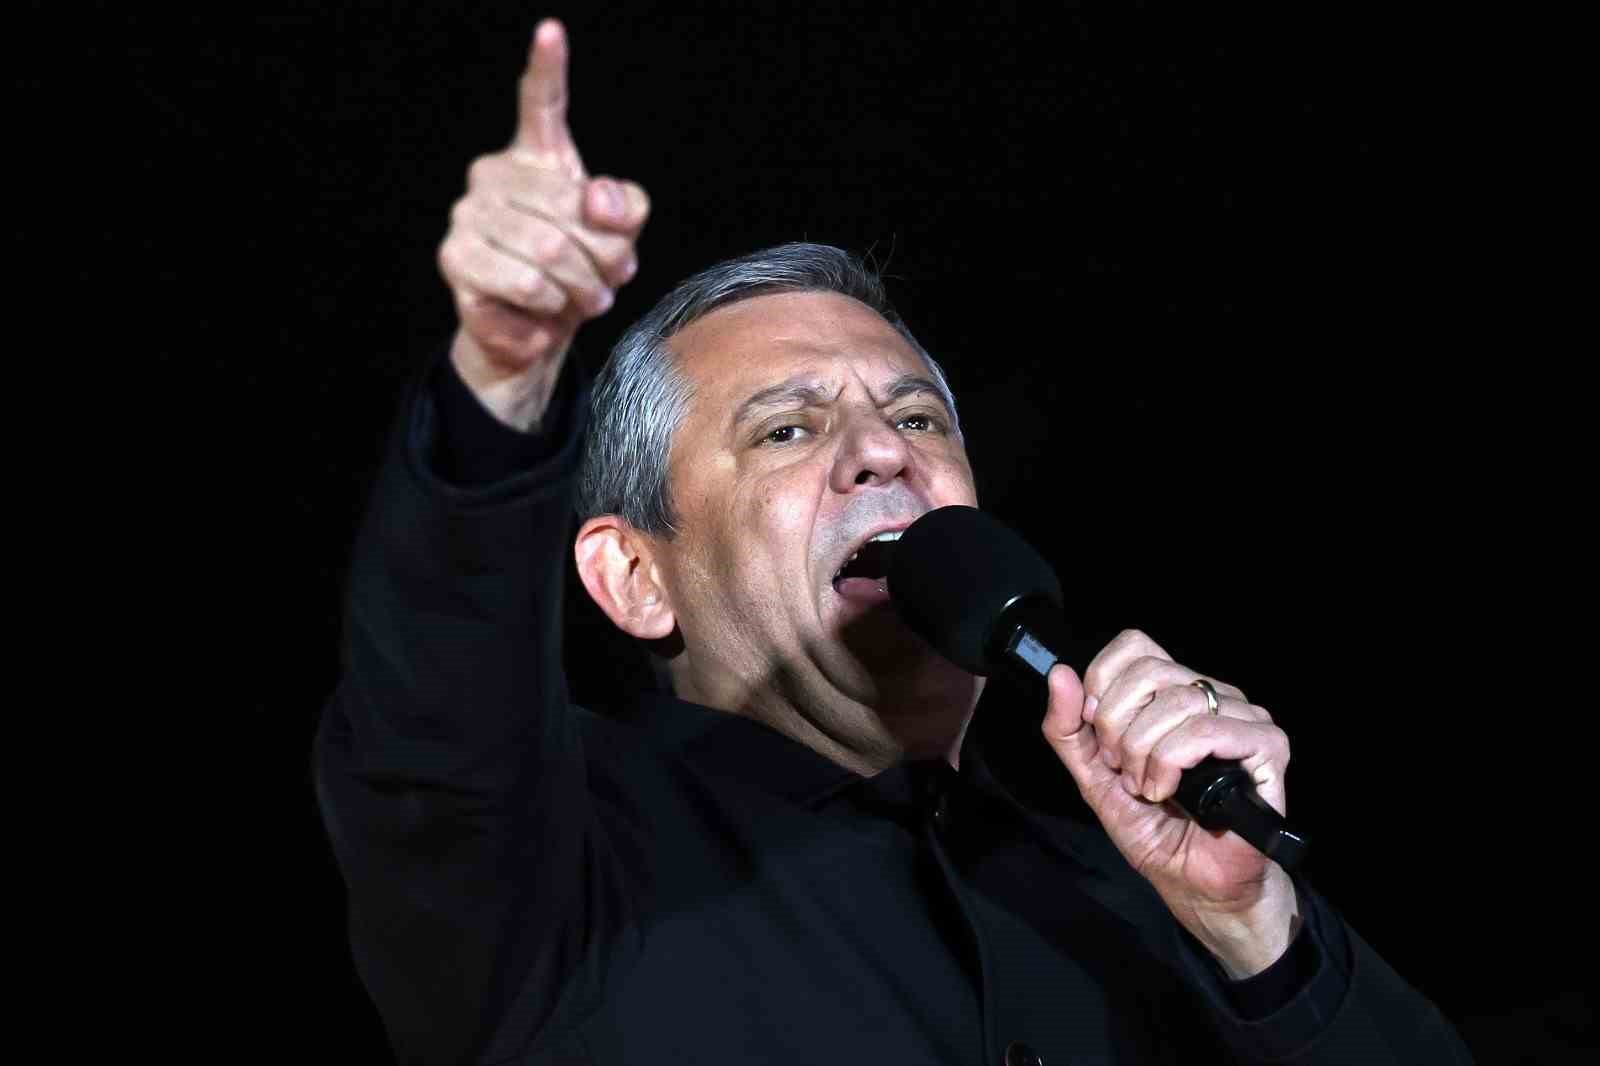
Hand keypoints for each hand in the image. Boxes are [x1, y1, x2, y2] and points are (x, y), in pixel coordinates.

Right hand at [437, 18, 650, 428]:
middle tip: (602, 285)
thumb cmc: (578, 275)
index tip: (551, 30)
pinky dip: (547, 312)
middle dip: (602, 263)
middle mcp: (494, 176)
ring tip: (577, 300)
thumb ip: (626, 211)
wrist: (536, 331)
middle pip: (571, 216)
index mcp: (537, 159)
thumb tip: (595, 197)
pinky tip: (540, 314)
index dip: (548, 68)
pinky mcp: (456, 260)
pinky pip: (523, 287)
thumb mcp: (619, 241)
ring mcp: (468, 216)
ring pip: (548, 254)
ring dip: (578, 292)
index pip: (542, 104)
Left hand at [1040, 629, 1299, 976]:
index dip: (1104, 683)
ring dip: (1144, 753)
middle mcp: (1212, 694)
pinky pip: (1207, 731)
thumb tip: (1059, 673)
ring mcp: (1244, 717)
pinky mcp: (1268, 747)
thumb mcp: (1094, 776)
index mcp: (1175, 691)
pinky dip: (1173, 763)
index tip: (1098, 732)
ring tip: (1148, 789)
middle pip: (1149, 672)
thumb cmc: (1154, 828)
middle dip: (1118, 728)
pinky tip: (1170, 792)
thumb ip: (1069, 728)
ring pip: (1177, 701)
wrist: (1194, 883)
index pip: (1136, 645)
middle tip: (1123, 771)